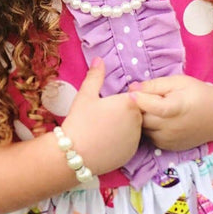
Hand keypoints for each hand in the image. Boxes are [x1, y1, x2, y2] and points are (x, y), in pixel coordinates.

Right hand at [62, 59, 142, 174]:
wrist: (74, 155)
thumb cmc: (80, 121)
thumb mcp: (86, 95)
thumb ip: (95, 76)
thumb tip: (99, 59)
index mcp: (129, 103)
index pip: (133, 95)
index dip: (121, 99)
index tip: (109, 104)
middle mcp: (138, 121)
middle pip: (135, 111)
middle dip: (123, 112)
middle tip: (103, 116)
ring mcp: (136, 139)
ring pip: (134, 127)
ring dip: (125, 127)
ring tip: (104, 129)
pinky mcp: (131, 154)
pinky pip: (130, 143)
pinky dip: (122, 141)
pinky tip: (107, 141)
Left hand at [131, 74, 212, 150]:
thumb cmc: (197, 94)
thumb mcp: (178, 82)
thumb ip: (155, 85)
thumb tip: (132, 88)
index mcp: (174, 108)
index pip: (148, 106)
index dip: (137, 98)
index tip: (131, 91)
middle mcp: (171, 128)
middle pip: (142, 119)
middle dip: (138, 109)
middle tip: (142, 98)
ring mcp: (169, 140)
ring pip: (144, 130)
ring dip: (143, 119)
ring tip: (151, 108)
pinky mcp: (169, 147)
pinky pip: (150, 138)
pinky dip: (150, 129)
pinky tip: (157, 119)